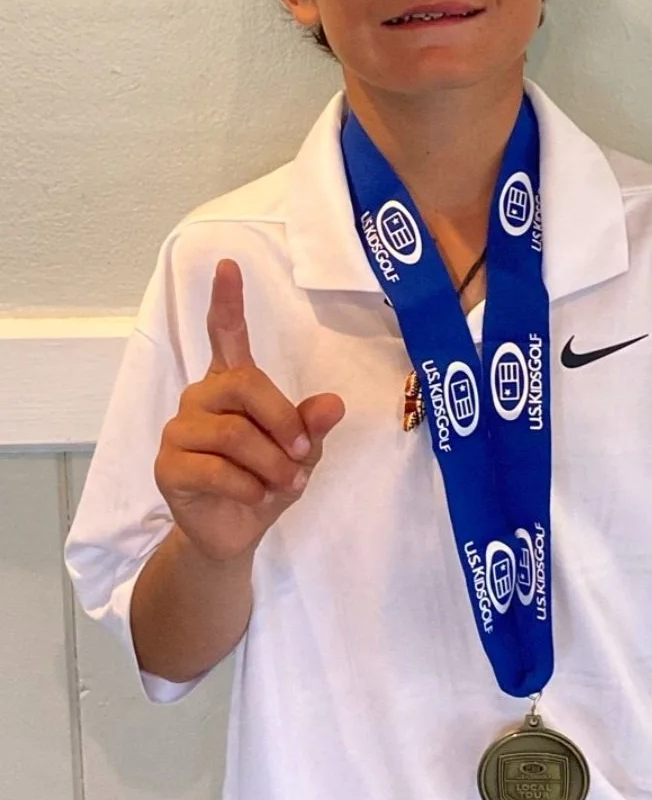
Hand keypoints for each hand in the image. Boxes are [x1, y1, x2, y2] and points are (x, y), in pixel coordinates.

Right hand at [154, 258, 344, 563]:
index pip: (225, 335)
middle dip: (283, 422)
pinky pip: (215, 469)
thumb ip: (312, 426)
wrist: (234, 534)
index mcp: (231, 386)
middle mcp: (201, 398)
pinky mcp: (168, 466)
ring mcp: (179, 430)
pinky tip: (255, 497)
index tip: (229, 265)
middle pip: (245, 386)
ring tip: (283, 484)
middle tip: (303, 454)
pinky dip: (247, 487)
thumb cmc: (266, 483)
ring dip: (271, 465)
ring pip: (234, 434)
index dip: (228, 301)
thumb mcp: (300, 455)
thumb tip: (334, 403)